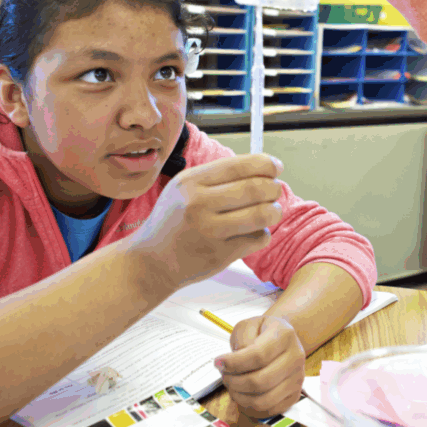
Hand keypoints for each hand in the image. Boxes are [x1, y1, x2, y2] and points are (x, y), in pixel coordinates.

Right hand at [129, 154, 284, 290]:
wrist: (151, 262)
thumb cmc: (173, 221)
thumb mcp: (182, 189)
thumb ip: (216, 177)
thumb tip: (262, 166)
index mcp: (191, 182)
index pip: (240, 165)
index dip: (266, 164)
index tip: (276, 167)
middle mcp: (198, 204)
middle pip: (255, 189)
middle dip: (274, 188)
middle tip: (275, 190)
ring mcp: (209, 231)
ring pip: (261, 215)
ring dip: (274, 211)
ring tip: (272, 211)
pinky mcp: (219, 255)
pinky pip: (257, 239)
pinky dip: (263, 234)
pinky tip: (255, 232)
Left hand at [216, 316, 305, 418]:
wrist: (281, 340)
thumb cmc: (261, 332)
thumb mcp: (249, 324)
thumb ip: (242, 338)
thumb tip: (237, 362)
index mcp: (285, 336)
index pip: (259, 356)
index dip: (234, 363)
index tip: (218, 362)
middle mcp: (296, 358)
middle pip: (260, 381)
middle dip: (234, 382)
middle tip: (224, 375)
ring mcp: (297, 379)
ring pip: (263, 400)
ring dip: (239, 396)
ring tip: (231, 385)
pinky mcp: (294, 396)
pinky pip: (269, 410)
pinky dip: (250, 407)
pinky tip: (242, 394)